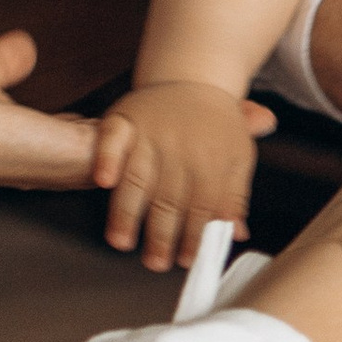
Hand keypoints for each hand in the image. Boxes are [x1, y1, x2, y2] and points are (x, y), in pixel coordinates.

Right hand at [92, 78, 275, 269]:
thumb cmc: (217, 125)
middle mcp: (180, 145)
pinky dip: (106, 158)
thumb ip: (235, 196)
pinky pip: (112, 137)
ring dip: (127, 211)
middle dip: (161, 234)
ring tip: (122, 242)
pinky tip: (103, 181)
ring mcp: (150, 131)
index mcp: (211, 156)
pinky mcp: (125, 118)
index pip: (203, 204)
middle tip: (156, 263)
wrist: (196, 79)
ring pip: (137, 175)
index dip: (194, 235)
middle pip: (168, 197)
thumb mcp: (238, 156)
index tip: (186, 259)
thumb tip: (236, 233)